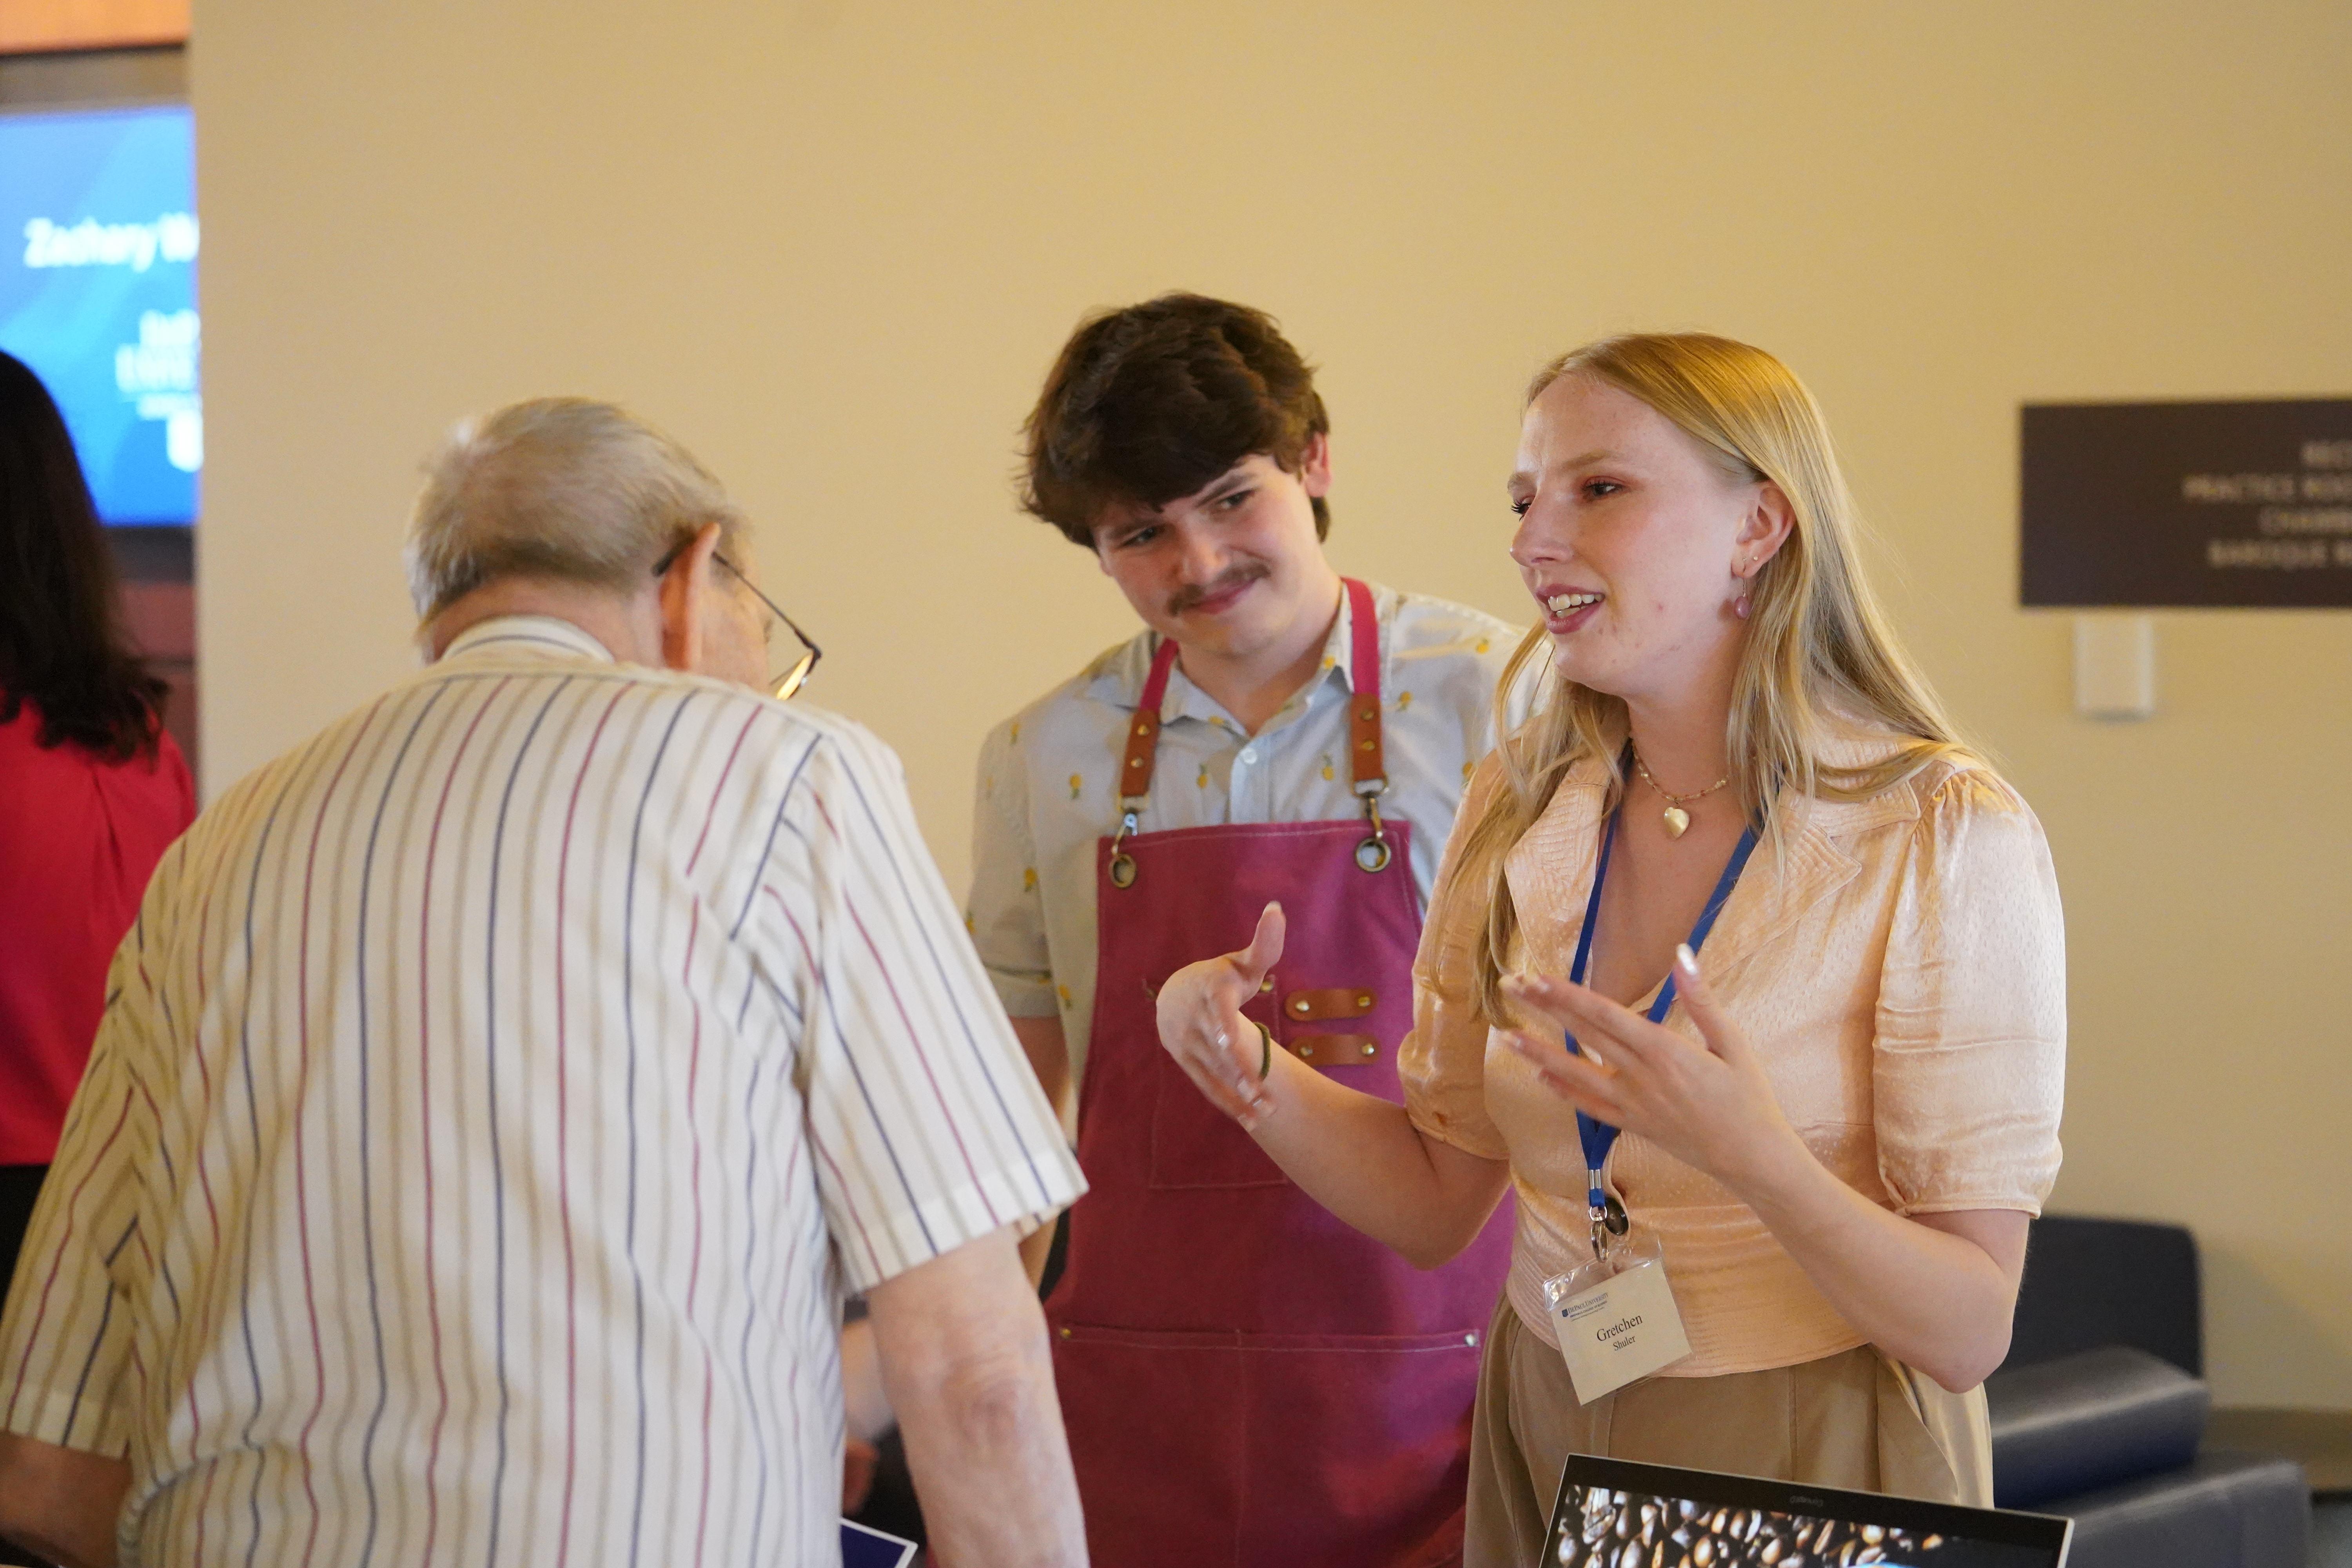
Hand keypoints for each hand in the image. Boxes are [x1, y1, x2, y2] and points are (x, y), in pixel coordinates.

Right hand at [1153, 900, 1284, 1128]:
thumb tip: (1277, 909)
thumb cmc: (1220, 977)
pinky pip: (1207, 1085)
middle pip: (1219, 1046)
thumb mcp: (1241, 961)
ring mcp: (1187, 1041)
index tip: (1229, 1040)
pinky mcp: (1186, 1060)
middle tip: (1262, 1093)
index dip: (1223, 1024)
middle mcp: (1195, 1017)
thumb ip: (1264, 944)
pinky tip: (1253, 1120)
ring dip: (1239, 1093)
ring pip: (1215, 1070)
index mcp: (1211, 988)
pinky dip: (1229, 1103)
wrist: (1176, 995)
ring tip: (1266, 1112)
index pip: (1217, 1007)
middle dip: (1239, 1070)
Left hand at [1500, 943, 1802, 1194]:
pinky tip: (1541, 1078)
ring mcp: (1633, 1105)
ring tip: (1508, 1036)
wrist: (1753, 1157)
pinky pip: (1591, 1108)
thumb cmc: (1749, 1096)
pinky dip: (1564, 1092)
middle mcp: (1641, 1077)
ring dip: (1540, 1054)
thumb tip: (1683, 954)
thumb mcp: (1733, 1042)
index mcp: (1666, 1051)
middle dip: (1544, 1009)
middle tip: (1510, 987)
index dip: (1568, 995)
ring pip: (1576, 1075)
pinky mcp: (1633, 1126)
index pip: (1605, 1015)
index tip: (1538, 978)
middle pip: (1583, 1036)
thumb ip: (1702, 999)